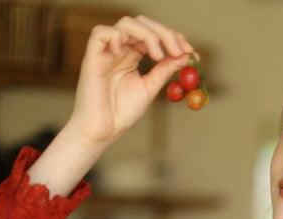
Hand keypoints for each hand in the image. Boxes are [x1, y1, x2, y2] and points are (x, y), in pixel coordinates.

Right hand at [68, 15, 193, 145]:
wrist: (103, 131)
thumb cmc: (122, 113)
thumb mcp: (149, 88)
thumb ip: (165, 70)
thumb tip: (186, 55)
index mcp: (132, 55)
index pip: (153, 34)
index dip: (172, 37)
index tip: (190, 51)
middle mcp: (120, 49)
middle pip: (142, 23)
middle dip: (164, 33)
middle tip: (178, 50)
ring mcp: (106, 51)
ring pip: (126, 24)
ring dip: (148, 34)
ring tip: (158, 56)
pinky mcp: (92, 57)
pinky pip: (100, 33)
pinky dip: (116, 37)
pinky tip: (125, 53)